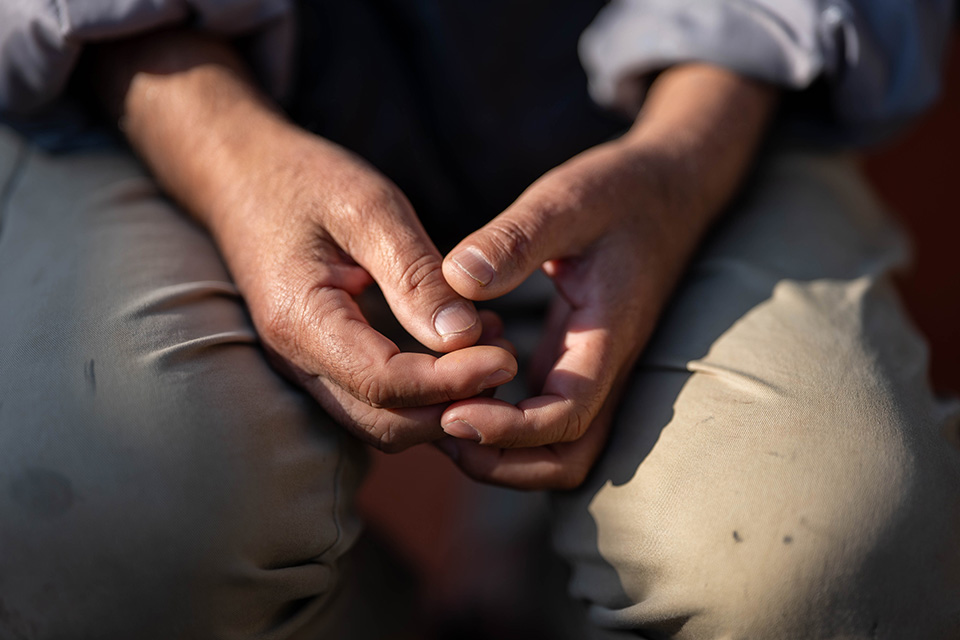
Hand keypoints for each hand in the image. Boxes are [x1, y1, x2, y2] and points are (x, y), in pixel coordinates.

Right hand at [94, 30, 516, 450]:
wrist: (242, 177)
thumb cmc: (306, 182)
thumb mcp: (370, 209)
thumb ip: (415, 275)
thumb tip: (464, 336)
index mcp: (301, 320)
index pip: (385, 383)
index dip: (451, 381)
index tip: (506, 357)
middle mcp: (295, 360)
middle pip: (384, 422)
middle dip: (452, 406)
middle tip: (506, 359)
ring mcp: (304, 367)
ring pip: (380, 423)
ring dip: (440, 405)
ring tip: (490, 350)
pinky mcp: (320, 361)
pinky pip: (374, 402)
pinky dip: (423, 392)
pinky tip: (461, 348)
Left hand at [436, 65, 777, 488]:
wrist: (671, 187)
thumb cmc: (620, 190)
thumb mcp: (567, 200)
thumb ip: (515, 238)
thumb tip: (457, 278)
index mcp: (607, 337)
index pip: (565, 419)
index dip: (506, 432)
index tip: (448, 413)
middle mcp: (605, 367)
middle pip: (567, 460)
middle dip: (502, 462)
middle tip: (438, 429)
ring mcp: (594, 368)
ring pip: (559, 447)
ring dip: (502, 451)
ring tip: (440, 416)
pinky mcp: (578, 359)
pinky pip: (547, 417)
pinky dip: (505, 423)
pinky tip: (459, 385)